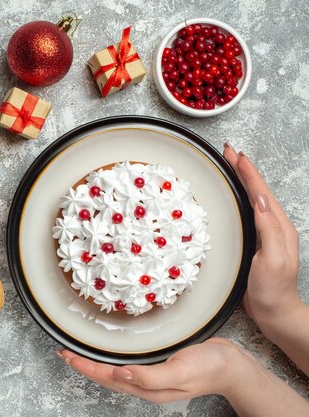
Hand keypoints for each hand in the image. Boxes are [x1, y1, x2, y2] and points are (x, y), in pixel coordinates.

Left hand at [58, 339, 308, 415]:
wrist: (231, 365)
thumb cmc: (208, 368)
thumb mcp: (179, 372)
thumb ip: (149, 377)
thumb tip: (119, 375)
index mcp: (147, 387)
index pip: (108, 378)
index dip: (86, 367)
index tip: (67, 356)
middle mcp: (145, 382)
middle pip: (106, 376)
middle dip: (83, 365)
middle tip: (64, 352)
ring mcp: (150, 374)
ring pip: (114, 370)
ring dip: (94, 362)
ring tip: (78, 352)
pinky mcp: (156, 363)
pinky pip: (127, 362)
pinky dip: (111, 357)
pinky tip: (107, 350)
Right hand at [222, 143, 301, 326]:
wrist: (274, 313)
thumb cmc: (272, 290)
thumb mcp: (273, 260)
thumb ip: (269, 230)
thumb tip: (260, 201)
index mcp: (278, 228)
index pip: (261, 193)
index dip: (248, 173)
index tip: (235, 155)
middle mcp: (272, 227)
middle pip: (256, 191)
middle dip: (242, 170)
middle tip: (227, 152)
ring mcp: (264, 234)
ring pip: (251, 199)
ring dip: (240, 181)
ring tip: (228, 166)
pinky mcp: (254, 242)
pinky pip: (245, 212)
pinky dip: (237, 198)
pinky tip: (229, 197)